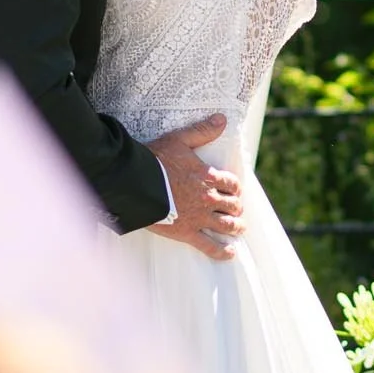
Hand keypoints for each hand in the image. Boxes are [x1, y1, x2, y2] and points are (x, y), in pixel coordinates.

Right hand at [147, 114, 245, 261]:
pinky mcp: (187, 233)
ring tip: (239, 229)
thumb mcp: (179, 140)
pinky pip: (209, 246)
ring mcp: (199, 217)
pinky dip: (222, 251)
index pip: (231, 183)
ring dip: (236, 227)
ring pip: (226, 225)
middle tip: (236, 210)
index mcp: (207, 176)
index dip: (235, 187)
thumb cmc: (155, 160)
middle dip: (236, 207)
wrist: (135, 183)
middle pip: (232, 205)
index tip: (234, 190)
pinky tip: (230, 253)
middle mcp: (208, 198)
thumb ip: (202, 131)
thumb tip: (222, 119)